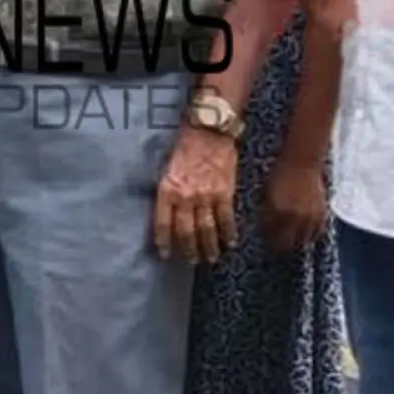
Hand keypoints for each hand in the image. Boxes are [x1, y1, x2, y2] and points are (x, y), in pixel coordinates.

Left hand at [154, 125, 238, 263]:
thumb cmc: (184, 147)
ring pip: (206, 230)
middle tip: (191, 262)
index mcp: (167, 190)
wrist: (208, 132)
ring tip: (210, 258)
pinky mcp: (225, 193)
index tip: (165, 255)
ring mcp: (206, 197)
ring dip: (209, 247)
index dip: (164, 242)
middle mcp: (185, 197)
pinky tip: (230, 243)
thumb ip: (168, 193)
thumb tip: (169, 214)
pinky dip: (228, 234)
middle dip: (188, 250)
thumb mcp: (167, 169)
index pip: (163, 224)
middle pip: (186, 232)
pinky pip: (226, 219)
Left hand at [262, 153, 328, 253]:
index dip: (268, 244)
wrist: (302, 162)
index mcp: (276, 212)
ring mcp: (310, 217)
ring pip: (304, 241)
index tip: (266, 246)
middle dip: (281, 247)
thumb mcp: (266, 194)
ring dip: (297, 243)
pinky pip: (317, 233)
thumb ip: (266, 214)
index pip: (271, 238)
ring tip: (292, 242)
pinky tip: (305, 234)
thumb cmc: (279, 174)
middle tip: (278, 248)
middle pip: (288, 244)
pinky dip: (310, 236)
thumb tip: (265, 229)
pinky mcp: (323, 214)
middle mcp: (294, 217)